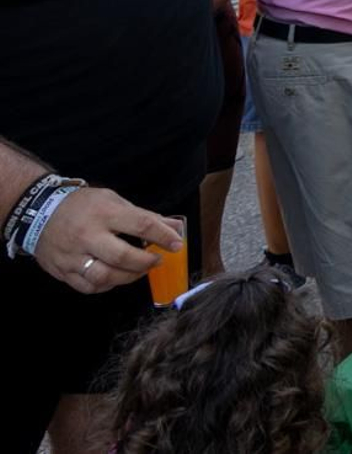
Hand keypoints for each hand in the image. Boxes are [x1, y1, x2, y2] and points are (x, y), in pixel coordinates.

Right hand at [32, 188, 180, 293]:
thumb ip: (144, 216)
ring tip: (139, 270)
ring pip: (105, 276)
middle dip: (146, 262)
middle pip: (123, 256)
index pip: (141, 225)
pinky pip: (89, 286)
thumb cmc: (82, 205)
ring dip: (129, 277)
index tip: (177, 243)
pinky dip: (108, 285)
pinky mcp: (62, 271)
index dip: (163, 236)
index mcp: (104, 213)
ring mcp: (73, 256)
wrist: (39, 211)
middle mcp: (87, 235)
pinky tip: (116, 277)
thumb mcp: (114, 200)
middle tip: (157, 260)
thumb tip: (174, 228)